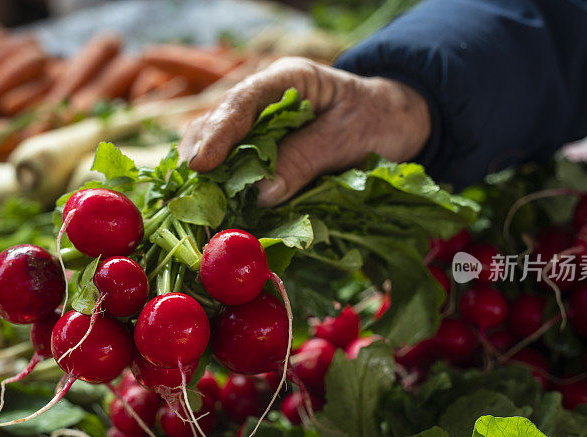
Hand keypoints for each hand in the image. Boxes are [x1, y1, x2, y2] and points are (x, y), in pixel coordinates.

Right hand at [179, 57, 430, 205]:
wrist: (394, 124)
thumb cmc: (377, 120)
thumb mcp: (348, 138)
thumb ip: (305, 160)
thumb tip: (260, 194)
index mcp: (289, 79)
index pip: (243, 100)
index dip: (219, 132)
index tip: (203, 165)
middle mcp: (265, 97)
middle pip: (218, 121)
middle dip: (203, 156)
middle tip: (192, 194)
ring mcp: (260, 124)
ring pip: (218, 144)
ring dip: (209, 176)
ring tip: (198, 205)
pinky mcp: (261, 150)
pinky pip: (235, 166)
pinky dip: (225, 186)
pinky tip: (217, 206)